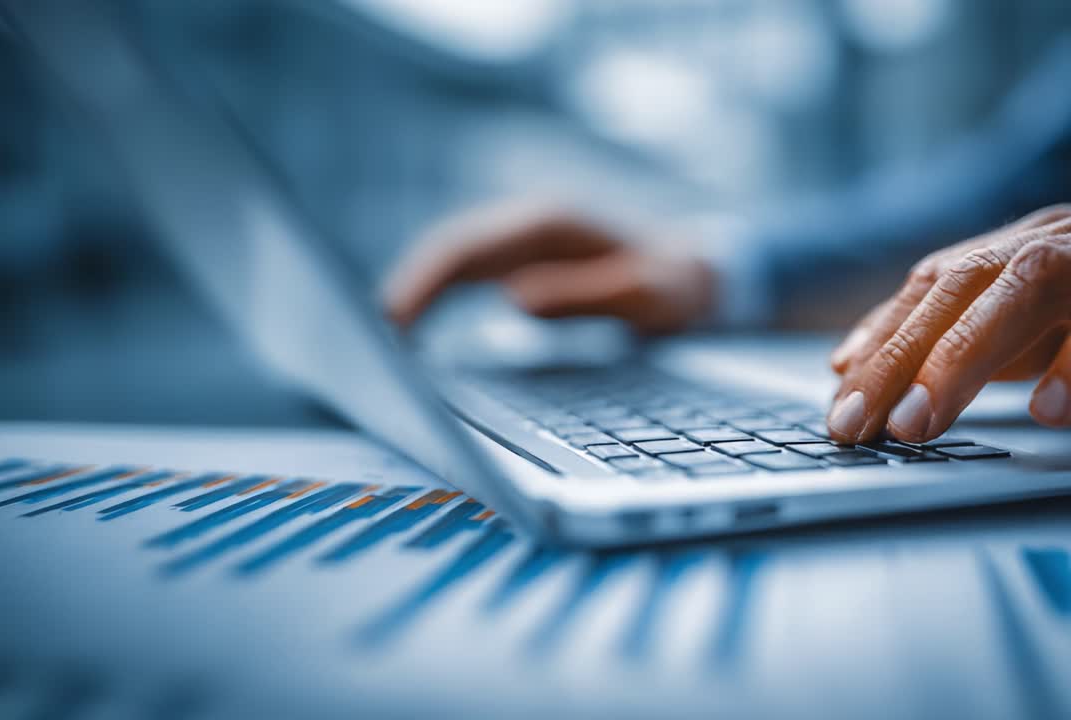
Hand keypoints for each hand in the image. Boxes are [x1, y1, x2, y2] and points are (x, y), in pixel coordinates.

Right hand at [381, 201, 718, 333]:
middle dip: (402, 293)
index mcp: (550, 226)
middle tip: (361, 345)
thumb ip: (590, 296)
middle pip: (446, 253)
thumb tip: (515, 301)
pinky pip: (464, 279)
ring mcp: (525, 244)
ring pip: (450, 264)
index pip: (465, 249)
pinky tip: (413, 337)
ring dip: (412, 298)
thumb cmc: (683, 287)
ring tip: (372, 347)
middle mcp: (530, 227)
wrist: (708, 277)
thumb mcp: (651, 295)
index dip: (421, 285)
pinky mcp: (526, 265)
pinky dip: (434, 302)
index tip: (388, 323)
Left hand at [826, 204, 1070, 442]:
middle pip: (968, 282)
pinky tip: (1051, 407)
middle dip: (900, 354)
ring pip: (1036, 286)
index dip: (882, 333)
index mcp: (1041, 244)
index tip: (837, 391)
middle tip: (857, 421)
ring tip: (921, 419)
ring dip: (967, 354)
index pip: (939, 281)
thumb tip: (900, 377)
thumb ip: (998, 345)